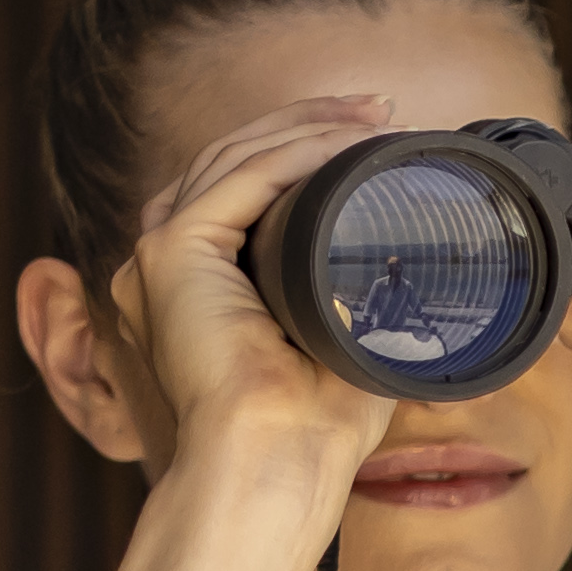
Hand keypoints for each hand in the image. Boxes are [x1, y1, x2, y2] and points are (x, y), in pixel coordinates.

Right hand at [100, 89, 445, 517]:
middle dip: (305, 124)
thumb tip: (409, 277)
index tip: (368, 138)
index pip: (239, 193)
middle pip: (230, 161)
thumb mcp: (343, 346)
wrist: (277, 461)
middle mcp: (167, 267)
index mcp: (198, 288)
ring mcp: (162, 259)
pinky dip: (295, 151)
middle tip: (376, 110)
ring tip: (371, 113)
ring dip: (305, 126)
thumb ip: (354, 303)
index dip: (299, 154)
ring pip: (232, 158)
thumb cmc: (311, 429)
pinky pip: (239, 178)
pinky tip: (345, 139)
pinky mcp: (172, 255)